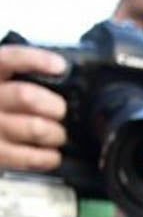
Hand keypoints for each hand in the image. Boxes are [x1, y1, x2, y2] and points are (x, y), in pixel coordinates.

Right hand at [0, 46, 67, 171]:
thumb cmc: (1, 106)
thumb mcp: (4, 84)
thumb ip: (24, 77)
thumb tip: (62, 76)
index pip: (10, 59)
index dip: (37, 60)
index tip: (59, 66)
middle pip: (27, 97)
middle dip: (54, 106)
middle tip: (59, 112)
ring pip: (36, 128)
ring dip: (56, 133)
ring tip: (57, 135)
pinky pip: (31, 157)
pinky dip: (49, 157)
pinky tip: (51, 154)